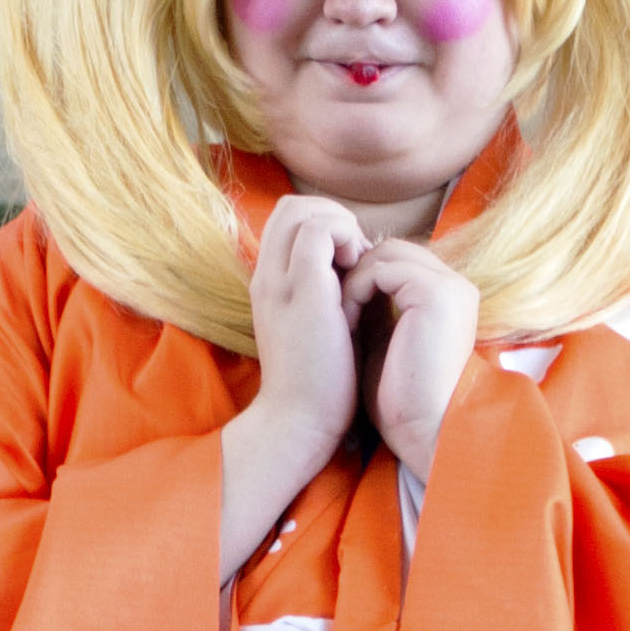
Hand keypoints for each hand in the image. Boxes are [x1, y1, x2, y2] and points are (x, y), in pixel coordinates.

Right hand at [250, 193, 365, 480]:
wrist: (299, 424)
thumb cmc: (317, 386)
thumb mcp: (317, 330)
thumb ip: (327, 297)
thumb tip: (359, 271)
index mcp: (269, 286)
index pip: (287, 222)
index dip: (323, 225)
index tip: (350, 261)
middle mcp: (268, 276)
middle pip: (291, 206)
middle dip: (333, 217)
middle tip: (357, 257)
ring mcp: (282, 280)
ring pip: (302, 209)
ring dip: (341, 225)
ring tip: (357, 264)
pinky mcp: (304, 289)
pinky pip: (320, 229)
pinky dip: (346, 237)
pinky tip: (360, 271)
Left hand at [345, 237, 478, 484]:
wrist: (422, 432)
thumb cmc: (401, 401)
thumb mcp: (383, 341)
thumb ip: (374, 306)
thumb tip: (345, 276)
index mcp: (447, 298)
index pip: (398, 262)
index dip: (362, 276)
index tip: (337, 305)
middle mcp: (455, 286)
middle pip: (391, 251)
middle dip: (356, 272)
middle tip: (332, 305)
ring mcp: (449, 287)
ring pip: (384, 255)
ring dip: (353, 281)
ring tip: (341, 318)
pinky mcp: (435, 294)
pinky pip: (382, 270)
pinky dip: (357, 289)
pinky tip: (348, 321)